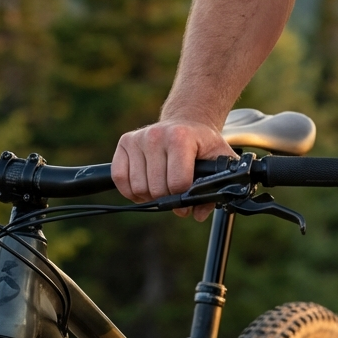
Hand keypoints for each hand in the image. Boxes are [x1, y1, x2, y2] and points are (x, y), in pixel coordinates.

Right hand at [112, 118, 235, 221]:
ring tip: (162, 186)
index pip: (178, 183)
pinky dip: (130, 190)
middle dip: (168, 197)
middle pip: (157, 189)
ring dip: (149, 195)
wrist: (186, 122)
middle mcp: (157, 135)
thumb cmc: (202, 144)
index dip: (184, 198)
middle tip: (175, 191)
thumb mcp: (218, 159)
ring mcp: (139, 138)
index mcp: (181, 137)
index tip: (188, 196)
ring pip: (138, 187)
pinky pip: (120, 178)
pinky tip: (145, 186)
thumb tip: (198, 215)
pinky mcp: (125, 142)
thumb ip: (215, 186)